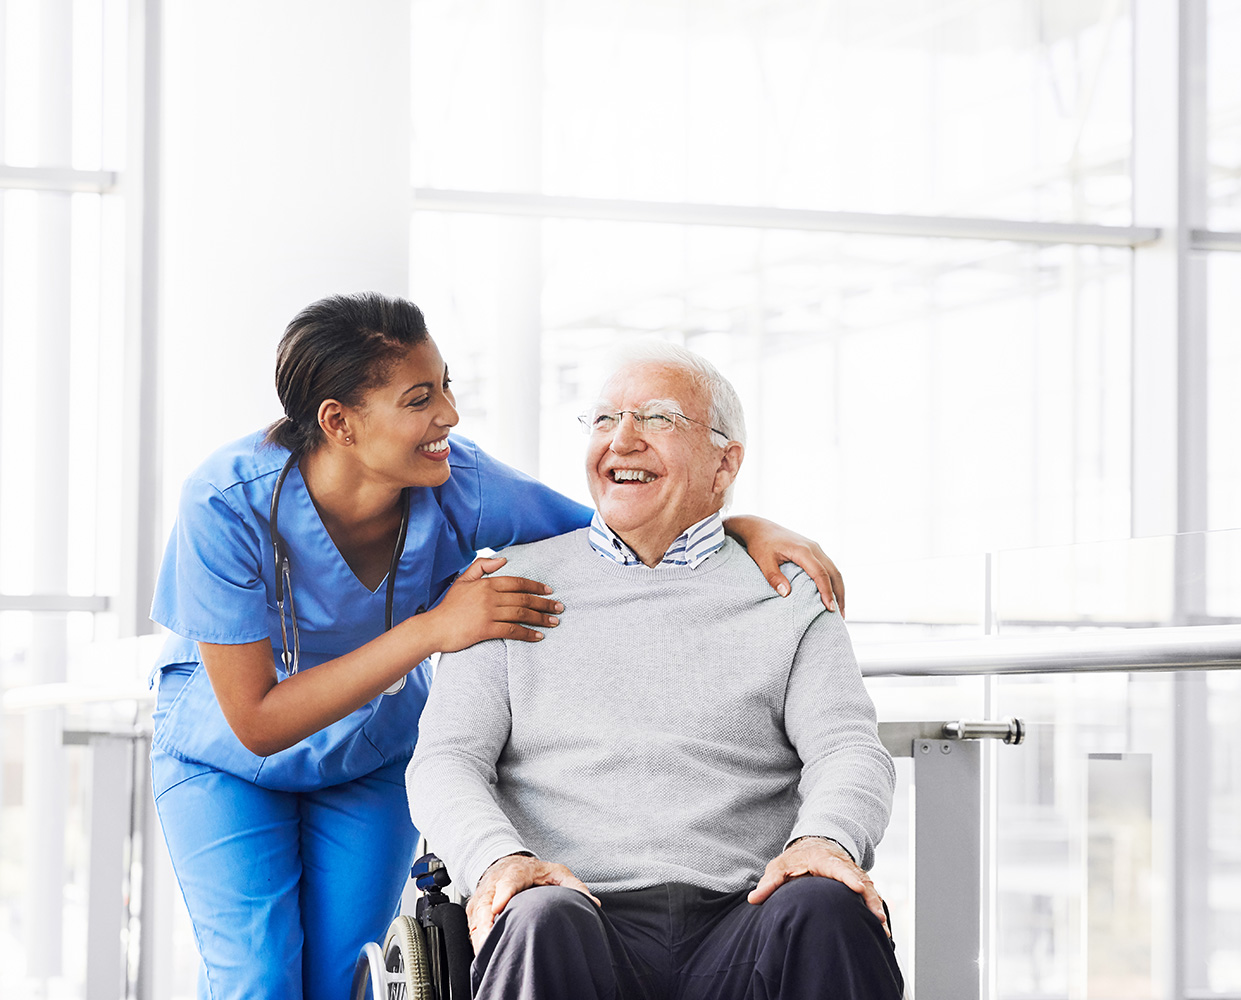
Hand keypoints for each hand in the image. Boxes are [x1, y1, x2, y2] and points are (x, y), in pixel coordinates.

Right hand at [425, 557, 563, 650]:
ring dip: (540, 618)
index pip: (517, 582)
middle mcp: (489, 597)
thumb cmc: (449, 606)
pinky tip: (538, 636)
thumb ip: (481, 566)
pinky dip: (527, 633)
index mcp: (486, 584)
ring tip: (554, 622)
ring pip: (521, 614)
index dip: (535, 586)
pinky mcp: (485, 630)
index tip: (549, 591)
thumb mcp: (463, 581)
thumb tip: (503, 559)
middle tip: (559, 608)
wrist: (434, 628)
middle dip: (544, 604)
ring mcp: (488, 613)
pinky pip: (512, 630)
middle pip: (523, 599)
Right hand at [467, 854, 599, 951]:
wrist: (508, 863)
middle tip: (489, 938)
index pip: (508, 882)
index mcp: (516, 872)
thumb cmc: (534, 871)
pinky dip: (477, 938)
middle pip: (486, 903)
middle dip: (486, 921)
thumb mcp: (557, 872)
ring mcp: (483, 897)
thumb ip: (573, 885)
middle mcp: (495, 884)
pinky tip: (485, 950)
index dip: (503, 894)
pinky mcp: (476, 909)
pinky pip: (473, 926)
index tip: (499, 907)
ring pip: (477, 916)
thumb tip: (593, 903)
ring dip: (480, 934)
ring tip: (486, 949)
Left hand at [723, 516, 844, 614]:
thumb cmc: (760, 545)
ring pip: (834, 570)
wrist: (760, 528)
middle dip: (839, 595)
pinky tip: (831, 595)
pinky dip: (833, 582)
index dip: (826, 591)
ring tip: (839, 611)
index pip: (820, 573)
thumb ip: (773, 577)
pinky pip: (828, 568)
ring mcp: (816, 548)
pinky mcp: (814, 551)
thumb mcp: (763, 561)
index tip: (830, 608)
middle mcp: (814, 548)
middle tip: (840, 616)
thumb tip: (786, 594)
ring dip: (839, 589)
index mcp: (803, 550)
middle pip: (833, 573)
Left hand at [747, 837, 888, 937]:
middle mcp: (843, 866)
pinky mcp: (859, 884)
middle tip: (877, 918)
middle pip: (860, 881)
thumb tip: (753, 899)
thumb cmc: (794, 860)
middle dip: (870, 899)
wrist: (813, 847)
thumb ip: (769, 883)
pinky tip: (882, 930)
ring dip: (877, 908)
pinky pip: (871, 896)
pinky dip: (877, 910)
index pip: (838, 867)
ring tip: (883, 929)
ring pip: (869, 890)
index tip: (859, 888)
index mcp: (823, 860)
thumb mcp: (779, 867)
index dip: (849, 877)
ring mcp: (853, 874)